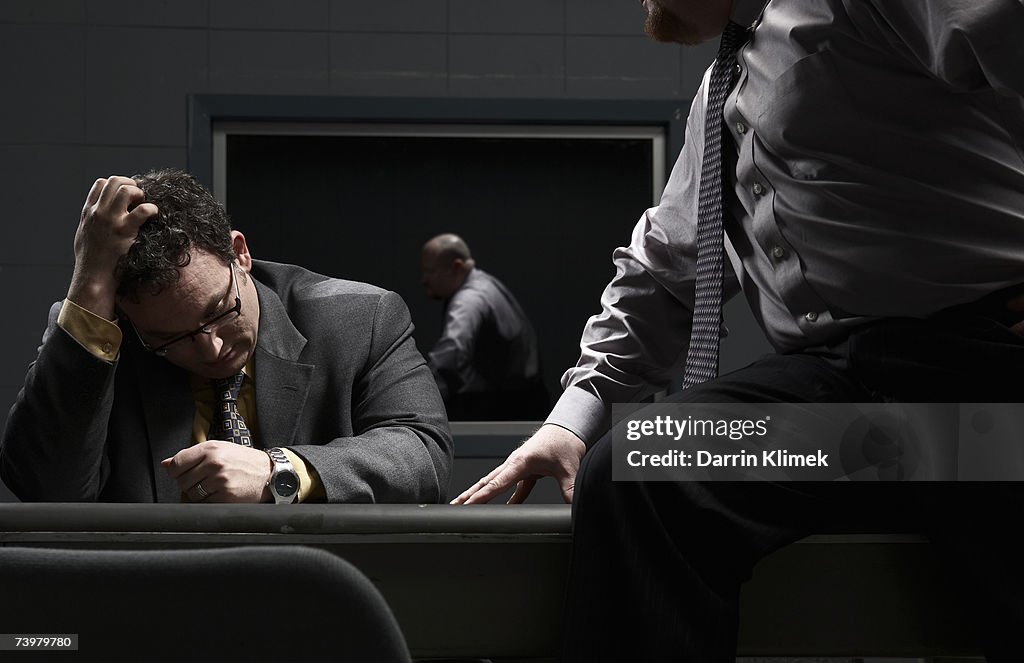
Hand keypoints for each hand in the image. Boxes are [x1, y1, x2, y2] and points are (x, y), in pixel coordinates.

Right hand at [67, 176, 158, 318]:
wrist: (93, 277)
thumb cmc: (90, 260)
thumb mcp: (84, 234)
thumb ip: (90, 221)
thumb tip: (97, 214)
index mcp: (88, 212)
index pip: (100, 184)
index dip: (116, 184)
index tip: (126, 194)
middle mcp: (98, 212)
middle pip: (114, 181)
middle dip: (130, 184)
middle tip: (138, 196)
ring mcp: (111, 220)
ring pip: (126, 190)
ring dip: (139, 193)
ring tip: (144, 204)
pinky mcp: (124, 231)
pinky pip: (142, 210)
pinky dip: (151, 208)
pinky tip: (154, 215)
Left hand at [161, 441, 272, 502]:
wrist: (269, 473)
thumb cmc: (243, 460)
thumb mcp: (220, 449)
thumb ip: (192, 455)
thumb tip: (166, 464)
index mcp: (210, 448)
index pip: (177, 463)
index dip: (175, 471)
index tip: (181, 473)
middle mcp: (214, 463)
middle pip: (182, 481)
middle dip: (189, 483)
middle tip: (203, 479)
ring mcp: (220, 480)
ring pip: (192, 494)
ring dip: (199, 493)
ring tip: (213, 486)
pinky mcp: (225, 496)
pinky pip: (204, 503)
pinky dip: (209, 501)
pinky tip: (221, 493)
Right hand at [452, 424, 586, 504]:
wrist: (567, 428)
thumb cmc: (564, 442)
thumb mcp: (568, 469)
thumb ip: (569, 490)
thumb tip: (572, 508)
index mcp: (520, 462)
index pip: (496, 483)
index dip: (481, 496)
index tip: (467, 505)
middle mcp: (514, 464)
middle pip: (486, 482)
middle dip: (468, 495)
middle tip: (453, 506)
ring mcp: (517, 467)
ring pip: (494, 483)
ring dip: (480, 494)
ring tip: (466, 507)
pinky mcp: (524, 471)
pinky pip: (510, 486)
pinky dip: (504, 497)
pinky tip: (503, 510)